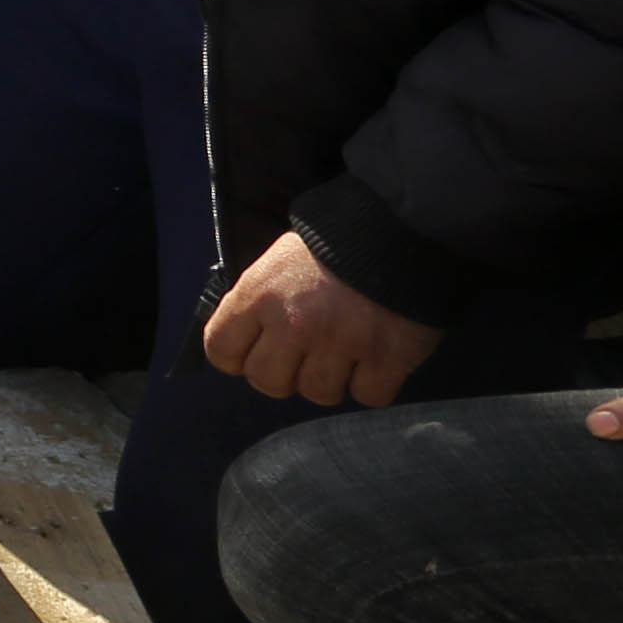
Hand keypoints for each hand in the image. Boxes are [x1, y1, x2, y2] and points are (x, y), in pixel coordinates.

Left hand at [197, 230, 439, 410]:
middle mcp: (293, 322)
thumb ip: (258, 300)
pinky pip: (368, 396)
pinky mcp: (387, 356)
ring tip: (342, 355)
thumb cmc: (335, 242)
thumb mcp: (279, 259)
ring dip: (330, 380)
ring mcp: (340, 342)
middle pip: (267, 381)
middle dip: (284, 375)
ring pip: (318, 393)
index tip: (257, 350)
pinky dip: (373, 384)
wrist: (402, 226)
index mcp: (259, 294)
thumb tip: (246, 337)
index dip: (238, 357)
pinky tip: (376, 360)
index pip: (220, 350)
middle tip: (304, 356)